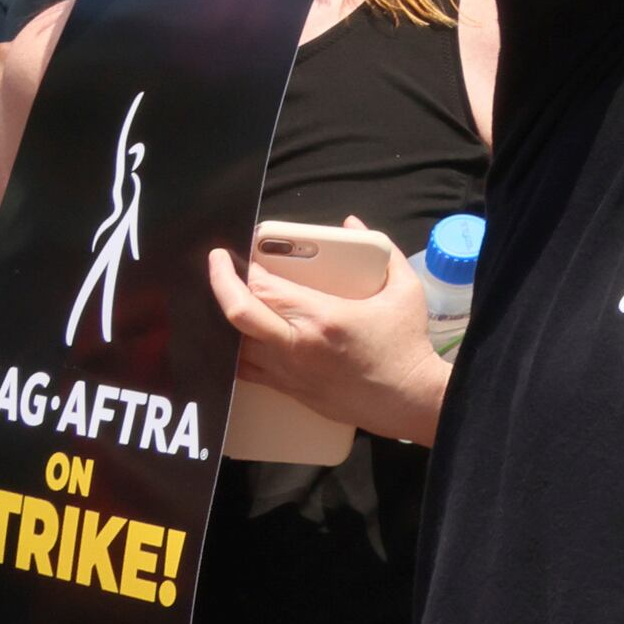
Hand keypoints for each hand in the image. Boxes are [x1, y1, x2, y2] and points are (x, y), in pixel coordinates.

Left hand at [207, 239, 453, 447]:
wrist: (406, 399)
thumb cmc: (405, 345)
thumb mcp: (405, 290)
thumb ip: (382, 250)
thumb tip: (352, 224)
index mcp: (323, 317)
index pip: (265, 289)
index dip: (244, 267)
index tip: (240, 250)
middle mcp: (296, 345)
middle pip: (239, 314)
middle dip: (221, 284)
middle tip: (217, 264)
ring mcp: (287, 371)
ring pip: (234, 344)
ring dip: (224, 317)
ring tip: (225, 295)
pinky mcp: (286, 389)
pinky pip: (243, 369)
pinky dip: (232, 350)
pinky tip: (233, 335)